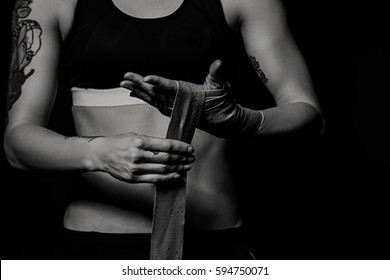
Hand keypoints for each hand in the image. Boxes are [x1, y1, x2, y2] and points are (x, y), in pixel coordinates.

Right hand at [90, 133, 194, 183]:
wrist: (101, 154)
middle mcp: (138, 155)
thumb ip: (152, 143)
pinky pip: (155, 180)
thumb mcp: (135, 136)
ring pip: (163, 169)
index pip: (166, 146)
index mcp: (140, 141)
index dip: (181, 148)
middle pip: (167, 158)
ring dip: (178, 168)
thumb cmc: (120, 143)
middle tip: (191, 158)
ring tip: (187, 166)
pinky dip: (168, 178)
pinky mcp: (134, 178)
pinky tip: (177, 175)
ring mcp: (136, 168)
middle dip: (182, 158)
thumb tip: (172, 148)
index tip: (190, 148)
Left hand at [120, 60, 261, 137]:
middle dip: (140, 85)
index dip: (158, 83)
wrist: (221, 121)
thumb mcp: (220, 88)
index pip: (170, 88)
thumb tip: (218, 63)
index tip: (146, 78)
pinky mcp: (171, 109)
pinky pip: (155, 103)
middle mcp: (177, 103)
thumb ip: (217, 75)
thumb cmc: (221, 104)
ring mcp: (173, 107)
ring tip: (124, 83)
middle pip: (156, 93)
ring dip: (138, 91)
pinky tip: (134, 92)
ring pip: (152, 99)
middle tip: (126, 77)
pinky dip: (144, 98)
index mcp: (187, 96)